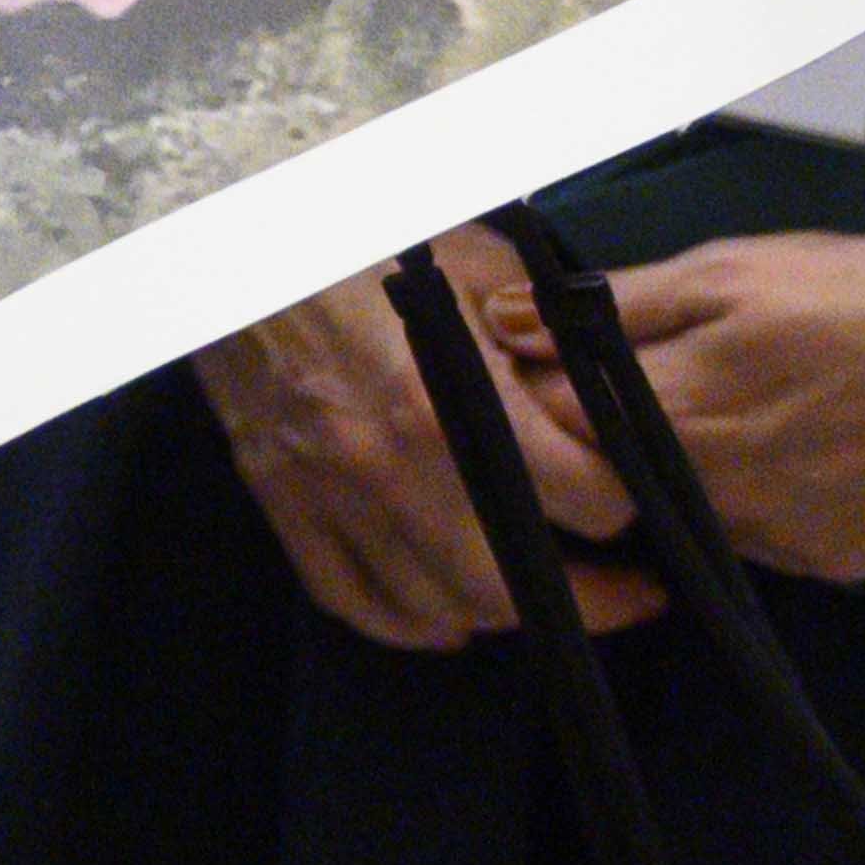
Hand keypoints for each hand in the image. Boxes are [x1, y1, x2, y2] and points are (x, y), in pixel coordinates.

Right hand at [191, 231, 659, 647]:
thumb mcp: (470, 260)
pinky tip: (448, 620)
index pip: (582, 502)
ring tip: (545, 598)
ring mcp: (328, 495)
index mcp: (446, 404)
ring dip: (502, 616)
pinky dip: (407, 625)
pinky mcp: (283, 501)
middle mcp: (389, 469)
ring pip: (437, 608)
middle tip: (629, 589)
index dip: (623, 502)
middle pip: (513, 589)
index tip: (634, 495)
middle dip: (591, 600)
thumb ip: (543, 327)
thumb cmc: (357, 239)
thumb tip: (608, 378)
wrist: (231, 242)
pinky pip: (351, 600)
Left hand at [530, 224, 864, 587]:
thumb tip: (506, 319)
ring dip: (686, 463)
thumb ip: (619, 306)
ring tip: (744, 400)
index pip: (557, 427)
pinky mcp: (838, 562)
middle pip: (617, 477)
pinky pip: (762, 532)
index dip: (541, 392)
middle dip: (609, 431)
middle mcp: (729, 497)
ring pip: (690, 507)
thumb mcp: (737, 270)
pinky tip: (797, 442)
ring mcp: (787, 540)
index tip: (547, 359)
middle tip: (654, 376)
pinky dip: (755, 491)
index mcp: (691, 416)